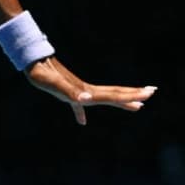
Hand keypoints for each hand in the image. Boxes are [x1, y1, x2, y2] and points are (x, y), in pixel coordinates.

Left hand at [25, 56, 157, 125]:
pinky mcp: (66, 92)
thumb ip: (71, 93)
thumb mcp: (56, 85)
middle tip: (152, 92)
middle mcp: (85, 90)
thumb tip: (86, 99)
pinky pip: (80, 105)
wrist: (31, 62)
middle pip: (114, 93)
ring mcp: (78, 90)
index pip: (114, 95)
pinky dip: (82, 113)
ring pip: (103, 96)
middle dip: (133, 94)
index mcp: (87, 91)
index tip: (149, 94)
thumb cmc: (42, 74)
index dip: (131, 96)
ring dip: (119, 100)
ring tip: (134, 104)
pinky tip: (82, 122)